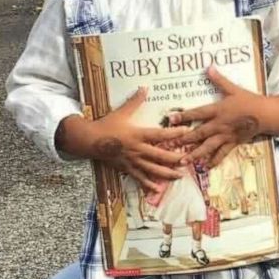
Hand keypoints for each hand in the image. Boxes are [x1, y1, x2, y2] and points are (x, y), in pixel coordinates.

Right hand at [56, 88, 188, 189]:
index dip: (174, 133)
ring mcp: (133, 160)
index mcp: (138, 134)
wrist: (90, 140)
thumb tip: (144, 88)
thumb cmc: (107, 125)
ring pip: (153, 170)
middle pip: (160, 156)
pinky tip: (158, 190)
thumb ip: (135, 101)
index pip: (160, 135)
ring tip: (180, 176)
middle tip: (189, 160)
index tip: (187, 132)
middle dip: (175, 159)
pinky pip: (140, 178)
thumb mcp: (121, 112)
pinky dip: (149, 184)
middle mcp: (138, 149)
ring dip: (167, 174)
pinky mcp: (127, 168)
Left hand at [171, 66, 263, 166]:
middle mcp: (219, 125)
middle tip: (171, 145)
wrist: (265, 114)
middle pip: (199, 133)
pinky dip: (214, 160)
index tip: (171, 118)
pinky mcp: (232, 143)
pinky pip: (222, 153)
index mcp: (218, 110)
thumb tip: (208, 67)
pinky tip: (206, 167)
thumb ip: (219, 80)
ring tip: (183, 161)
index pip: (198, 113)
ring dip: (195, 154)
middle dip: (185, 139)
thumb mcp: (233, 89)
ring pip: (208, 146)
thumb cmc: (249, 100)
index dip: (184, 116)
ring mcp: (225, 135)